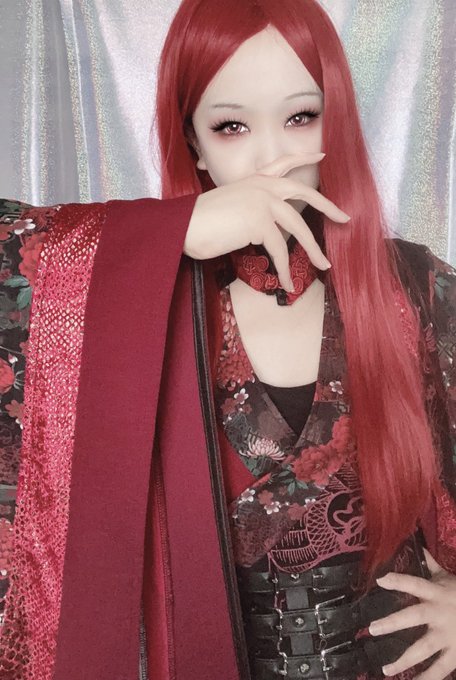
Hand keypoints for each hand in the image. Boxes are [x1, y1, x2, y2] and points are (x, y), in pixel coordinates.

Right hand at [184, 152, 349, 292]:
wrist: (183, 226)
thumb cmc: (198, 224)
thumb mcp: (230, 209)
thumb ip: (252, 212)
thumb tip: (268, 232)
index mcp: (253, 180)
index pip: (283, 163)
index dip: (303, 158)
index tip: (322, 155)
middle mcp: (261, 186)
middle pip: (303, 193)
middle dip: (328, 206)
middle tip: (345, 218)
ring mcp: (262, 201)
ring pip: (297, 228)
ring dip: (312, 250)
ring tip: (324, 265)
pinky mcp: (260, 221)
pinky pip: (279, 250)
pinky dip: (285, 270)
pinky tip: (287, 283)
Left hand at [369, 548, 455, 678]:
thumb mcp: (449, 578)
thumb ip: (431, 566)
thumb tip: (418, 547)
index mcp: (437, 593)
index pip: (415, 583)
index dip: (399, 581)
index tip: (380, 580)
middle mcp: (439, 614)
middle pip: (414, 618)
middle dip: (393, 624)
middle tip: (373, 629)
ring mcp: (447, 636)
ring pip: (423, 649)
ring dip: (403, 661)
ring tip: (385, 669)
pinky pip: (440, 669)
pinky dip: (428, 678)